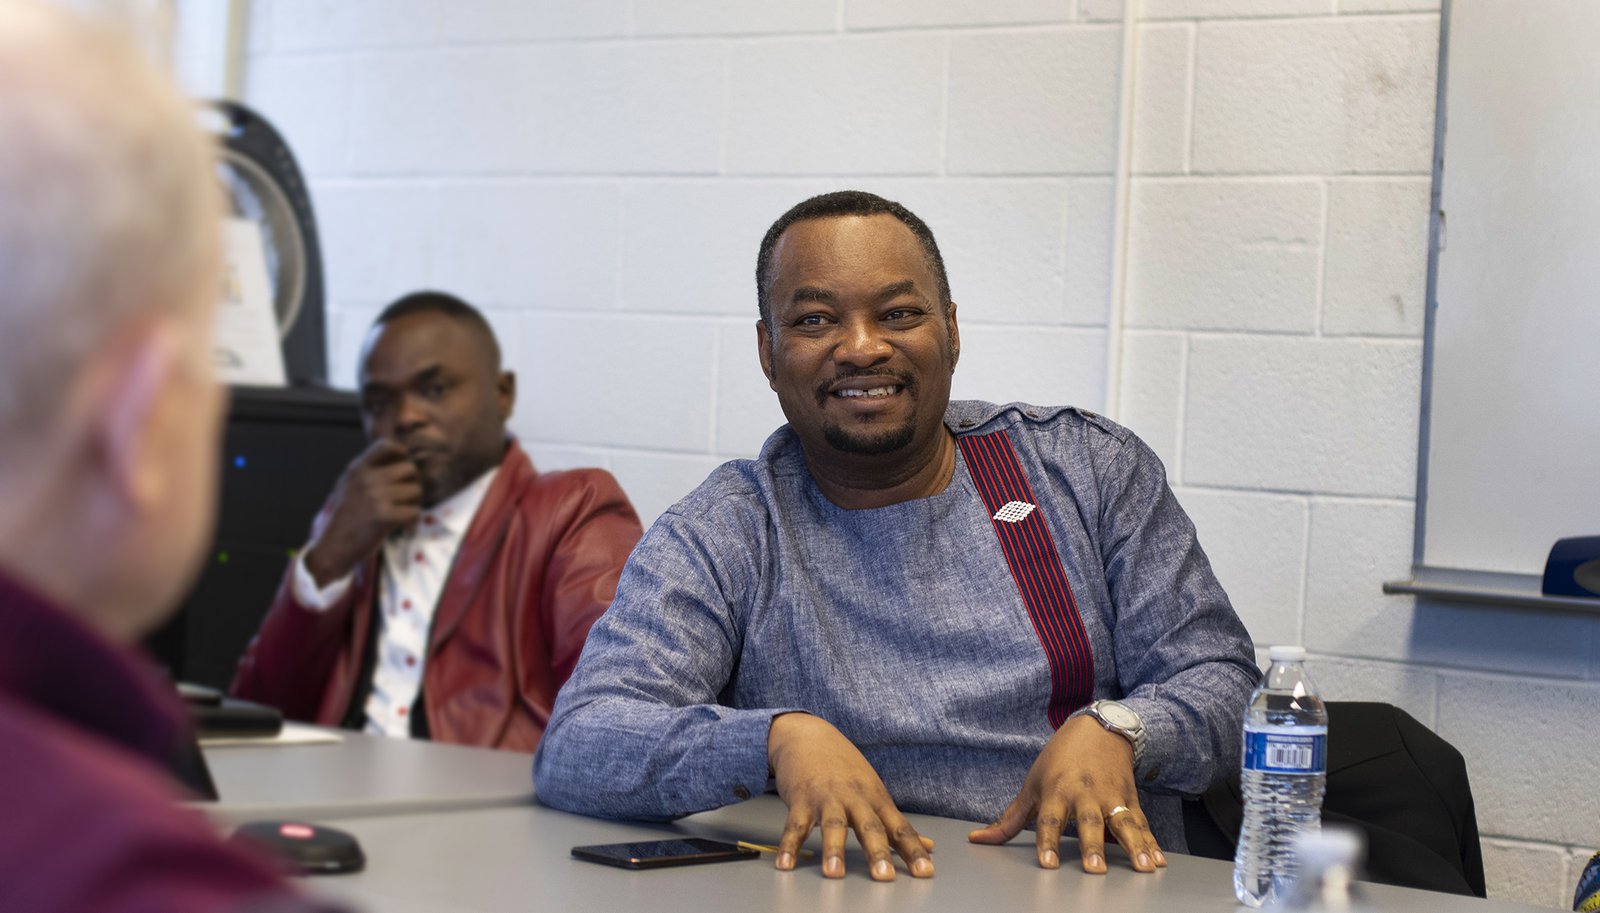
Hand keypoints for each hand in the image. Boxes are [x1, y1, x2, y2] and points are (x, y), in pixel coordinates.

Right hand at [302, 439, 421, 585]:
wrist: (333, 547)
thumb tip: (399, 454)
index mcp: (358, 468)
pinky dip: (413, 522)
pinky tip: (404, 528)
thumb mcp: (350, 485)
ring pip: (416, 490)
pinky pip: (415, 512)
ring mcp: (374, 496)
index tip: (402, 473)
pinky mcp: (383, 516)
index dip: (402, 455)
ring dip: (414, 504)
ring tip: (404, 515)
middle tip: (407, 500)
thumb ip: (369, 470)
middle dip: (413, 484)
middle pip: (410, 469)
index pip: (387, 445)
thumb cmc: (346, 517)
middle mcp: (366, 478)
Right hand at [766, 713, 934, 880]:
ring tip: (834, 873)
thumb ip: (897, 823)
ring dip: (833, 849)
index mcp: (876, 799)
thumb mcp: (875, 791)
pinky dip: (789, 846)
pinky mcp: (801, 799)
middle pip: (869, 827)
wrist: (808, 735)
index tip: (925, 872)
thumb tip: (929, 846)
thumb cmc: (845, 768)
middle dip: (878, 852)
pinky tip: (786, 864)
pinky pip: (795, 825)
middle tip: (884, 876)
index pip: (899, 828)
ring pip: (833, 825)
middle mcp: (855, 798)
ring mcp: (827, 798)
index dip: (913, 850)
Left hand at [967, 714, 1165, 873]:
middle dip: (1093, 846)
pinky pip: (1141, 823)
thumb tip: (977, 840)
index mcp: (1056, 791)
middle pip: (1088, 822)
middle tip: (1096, 869)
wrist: (1097, 728)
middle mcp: (1084, 794)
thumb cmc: (1058, 761)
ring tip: (1142, 867)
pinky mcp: (1130, 798)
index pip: (1048, 820)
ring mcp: (1110, 796)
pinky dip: (1151, 842)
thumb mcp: (1032, 784)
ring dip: (1134, 846)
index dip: (1047, 842)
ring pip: (1123, 823)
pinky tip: (1158, 861)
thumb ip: (1009, 819)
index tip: (1048, 864)